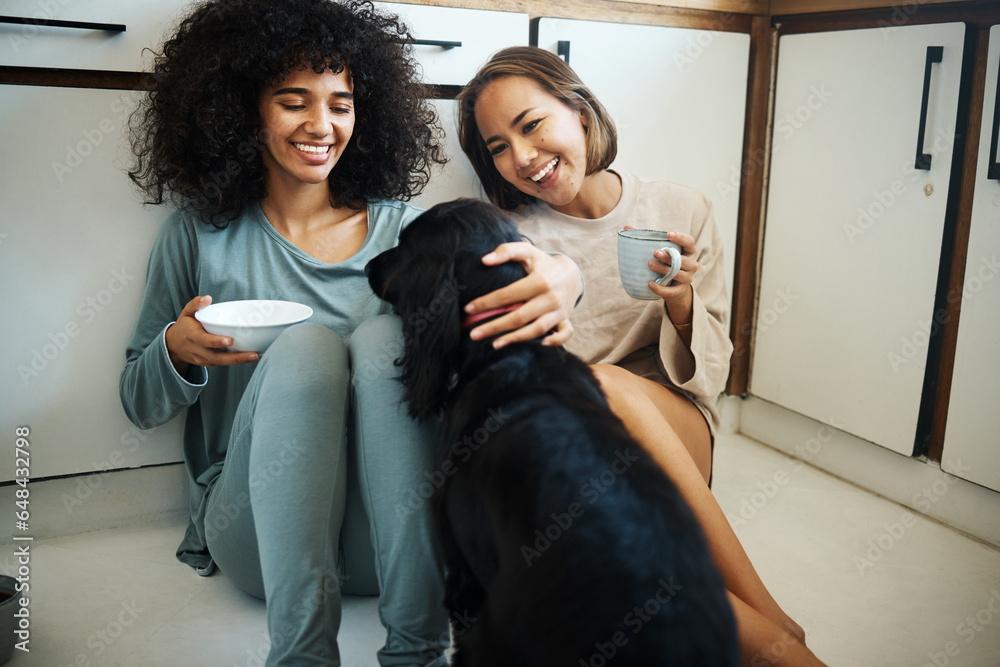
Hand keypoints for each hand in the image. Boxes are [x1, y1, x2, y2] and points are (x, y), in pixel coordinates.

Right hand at [165, 296, 259, 374]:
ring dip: (239, 360)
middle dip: (236, 357)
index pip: (204, 340)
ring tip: (255, 356)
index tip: (230, 341)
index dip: (216, 342)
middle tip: (254, 354)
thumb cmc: (185, 326)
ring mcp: (203, 359)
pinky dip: (235, 361)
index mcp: (192, 336)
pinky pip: (222, 363)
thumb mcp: (186, 312)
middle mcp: (197, 350)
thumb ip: (195, 304)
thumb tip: (208, 298)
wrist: (174, 345)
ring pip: (221, 362)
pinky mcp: (209, 363)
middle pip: (217, 357)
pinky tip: (249, 357)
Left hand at [463, 242, 582, 348]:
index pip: (508, 295)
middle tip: (473, 334)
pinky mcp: (565, 319)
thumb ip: (506, 251)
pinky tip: (540, 345)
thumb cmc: (543, 264)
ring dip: (516, 338)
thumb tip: (484, 260)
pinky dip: (555, 341)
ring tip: (494, 344)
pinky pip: (565, 334)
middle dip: (495, 327)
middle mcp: (550, 298)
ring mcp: (559, 311)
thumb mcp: (527, 251)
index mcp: (540, 281)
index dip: (487, 302)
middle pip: (519, 317)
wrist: (571, 274)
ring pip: (538, 329)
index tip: (468, 309)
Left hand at [630, 227, 697, 325]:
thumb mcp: (662, 250)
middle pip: (683, 260)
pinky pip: (671, 291)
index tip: (668, 234)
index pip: (689, 242)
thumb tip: (627, 227)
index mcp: (689, 251)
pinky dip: (660, 289)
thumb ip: (647, 238)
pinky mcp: (680, 291)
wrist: (674, 288)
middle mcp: (691, 264)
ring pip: (677, 274)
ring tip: (649, 264)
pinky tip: (650, 284)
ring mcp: (687, 278)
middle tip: (655, 252)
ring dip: (663, 269)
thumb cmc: (667, 263)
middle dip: (669, 256)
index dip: (681, 237)